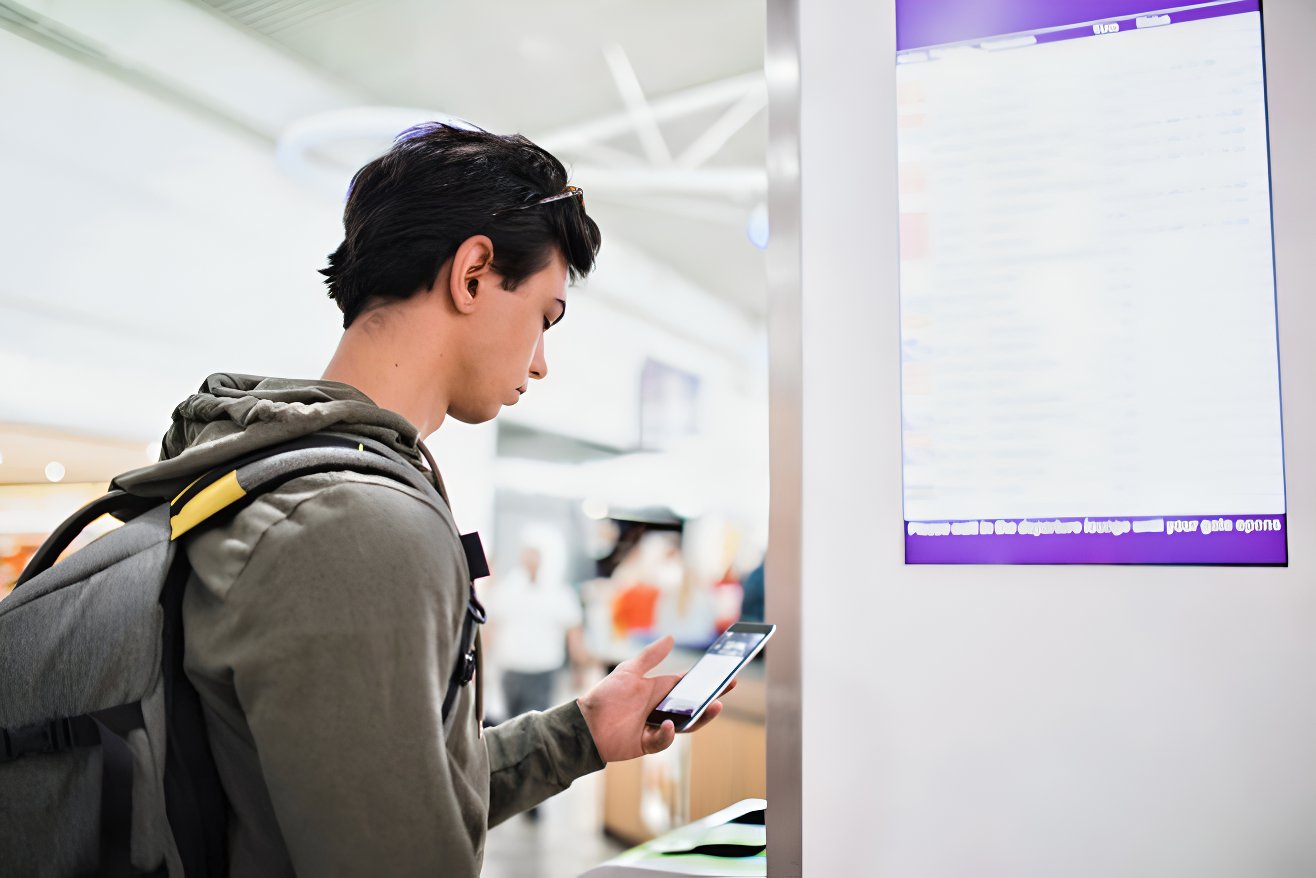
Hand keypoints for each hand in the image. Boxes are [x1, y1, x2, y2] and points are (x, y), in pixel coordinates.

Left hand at [577, 635, 735, 762]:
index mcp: (659, 690)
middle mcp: (661, 709)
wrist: (586, 723)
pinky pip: (663, 740)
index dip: (707, 682)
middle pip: (693, 706)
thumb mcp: (629, 671)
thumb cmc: (606, 695)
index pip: (689, 685)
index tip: (727, 676)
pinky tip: (666, 725)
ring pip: (686, 725)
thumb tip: (671, 637)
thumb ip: (651, 656)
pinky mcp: (648, 744)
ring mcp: (656, 727)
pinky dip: (666, 734)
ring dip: (701, 718)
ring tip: (713, 707)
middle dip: (711, 700)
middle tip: (726, 691)